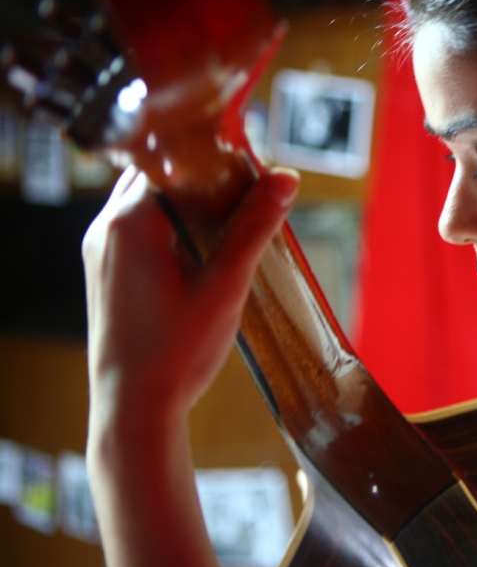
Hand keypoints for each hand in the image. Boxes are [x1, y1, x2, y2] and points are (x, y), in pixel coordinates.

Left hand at [83, 164, 299, 433]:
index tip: (248, 161)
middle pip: (157, 178)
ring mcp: (102, 254)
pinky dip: (173, 229)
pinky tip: (205, 252)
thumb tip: (285, 177)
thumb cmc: (176, 352)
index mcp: (129, 223)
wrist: (134, 410)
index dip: (209, 156)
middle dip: (202, 180)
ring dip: (188, 205)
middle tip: (248, 191)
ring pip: (148, 205)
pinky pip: (141, 232)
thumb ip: (254, 227)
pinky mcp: (108, 276)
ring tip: (232, 221)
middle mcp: (106, 231)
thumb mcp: (225, 285)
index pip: (168, 161)